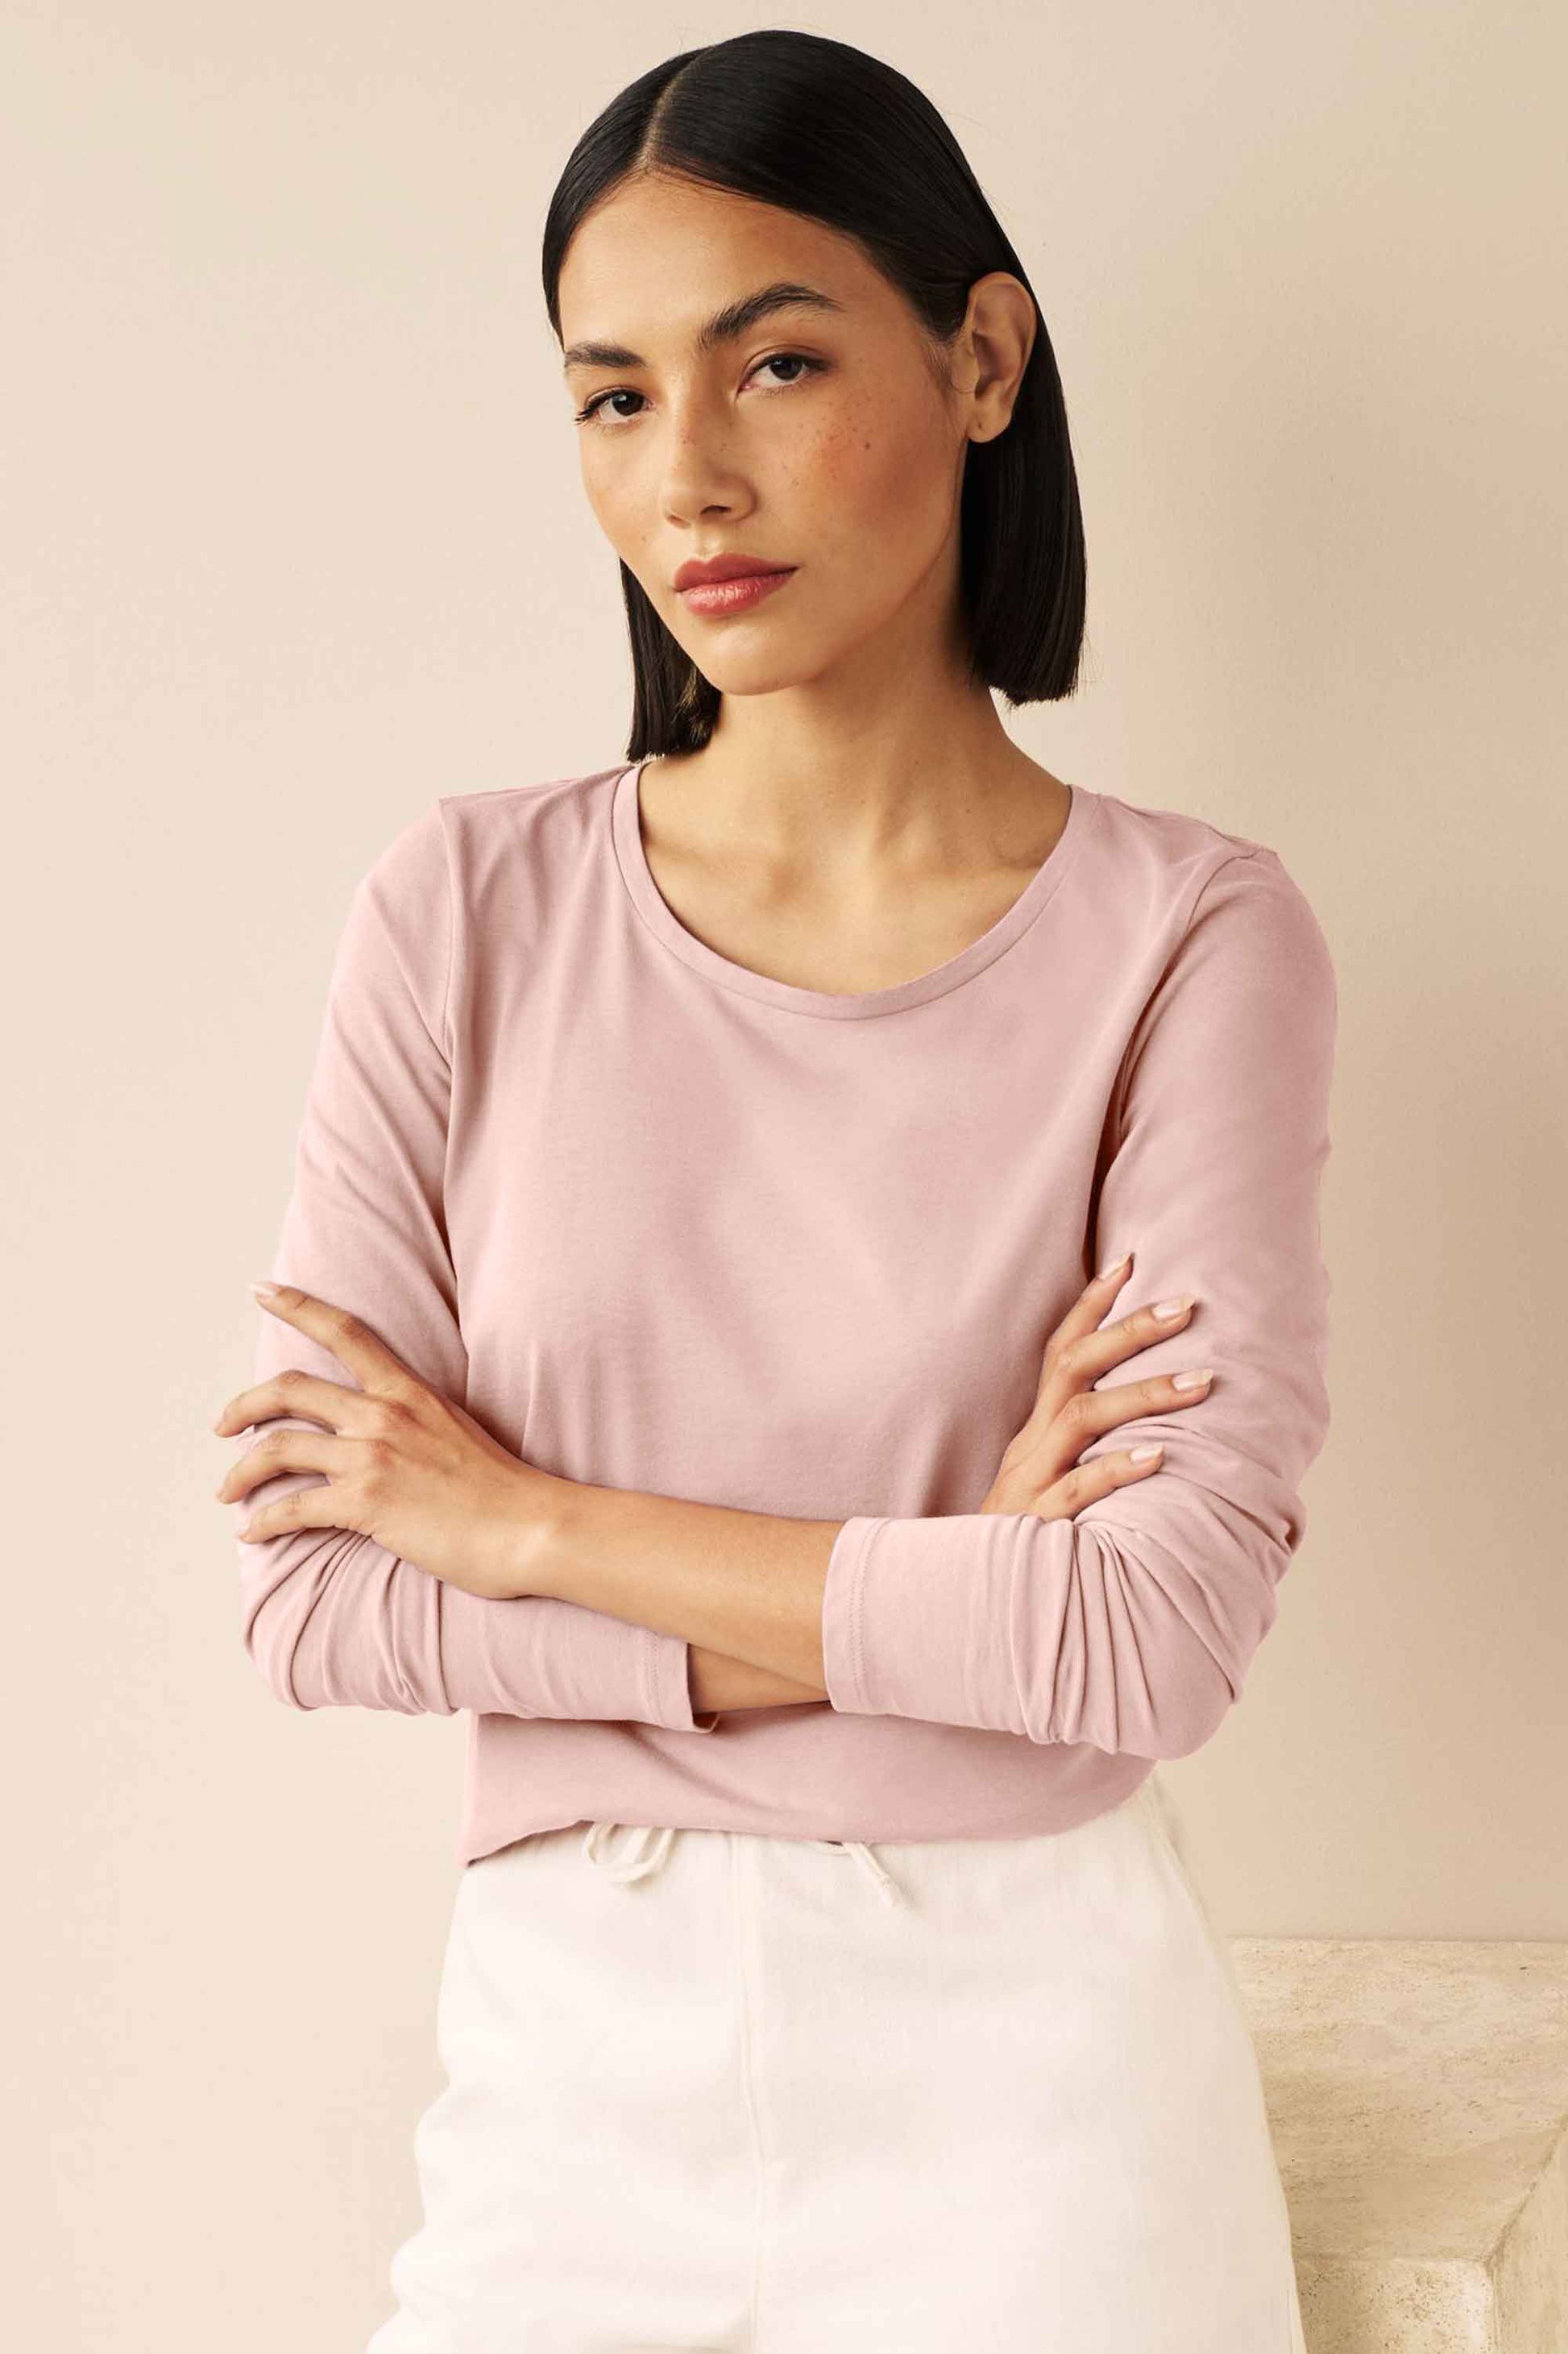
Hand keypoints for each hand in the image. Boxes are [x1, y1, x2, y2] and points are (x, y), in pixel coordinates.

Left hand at [212, 1282, 562, 1599]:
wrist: (530, 1528)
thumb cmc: (500, 1489)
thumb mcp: (456, 1430)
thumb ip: (414, 1421)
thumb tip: (381, 1434)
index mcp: (408, 1391)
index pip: (344, 1331)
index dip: (296, 1306)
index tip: (260, 1291)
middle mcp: (383, 1414)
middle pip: (289, 1389)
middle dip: (243, 1405)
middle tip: (223, 1425)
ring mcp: (372, 1456)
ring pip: (277, 1448)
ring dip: (240, 1471)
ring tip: (227, 1490)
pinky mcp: (365, 1503)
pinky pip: (292, 1509)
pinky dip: (263, 1522)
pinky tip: (254, 1533)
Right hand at [979, 1255, 1210, 1519]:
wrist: (961, 1606)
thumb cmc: (1025, 1545)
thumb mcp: (1048, 1489)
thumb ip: (1086, 1457)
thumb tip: (1152, 1430)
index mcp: (1032, 1434)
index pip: (1058, 1353)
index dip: (1090, 1306)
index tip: (1128, 1261)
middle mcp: (1028, 1446)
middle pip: (1072, 1367)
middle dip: (1129, 1330)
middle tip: (1186, 1306)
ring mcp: (1028, 1483)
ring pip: (1081, 1418)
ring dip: (1143, 1394)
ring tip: (1200, 1383)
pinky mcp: (1034, 1526)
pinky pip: (1077, 1490)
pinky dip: (1118, 1469)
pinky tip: (1160, 1457)